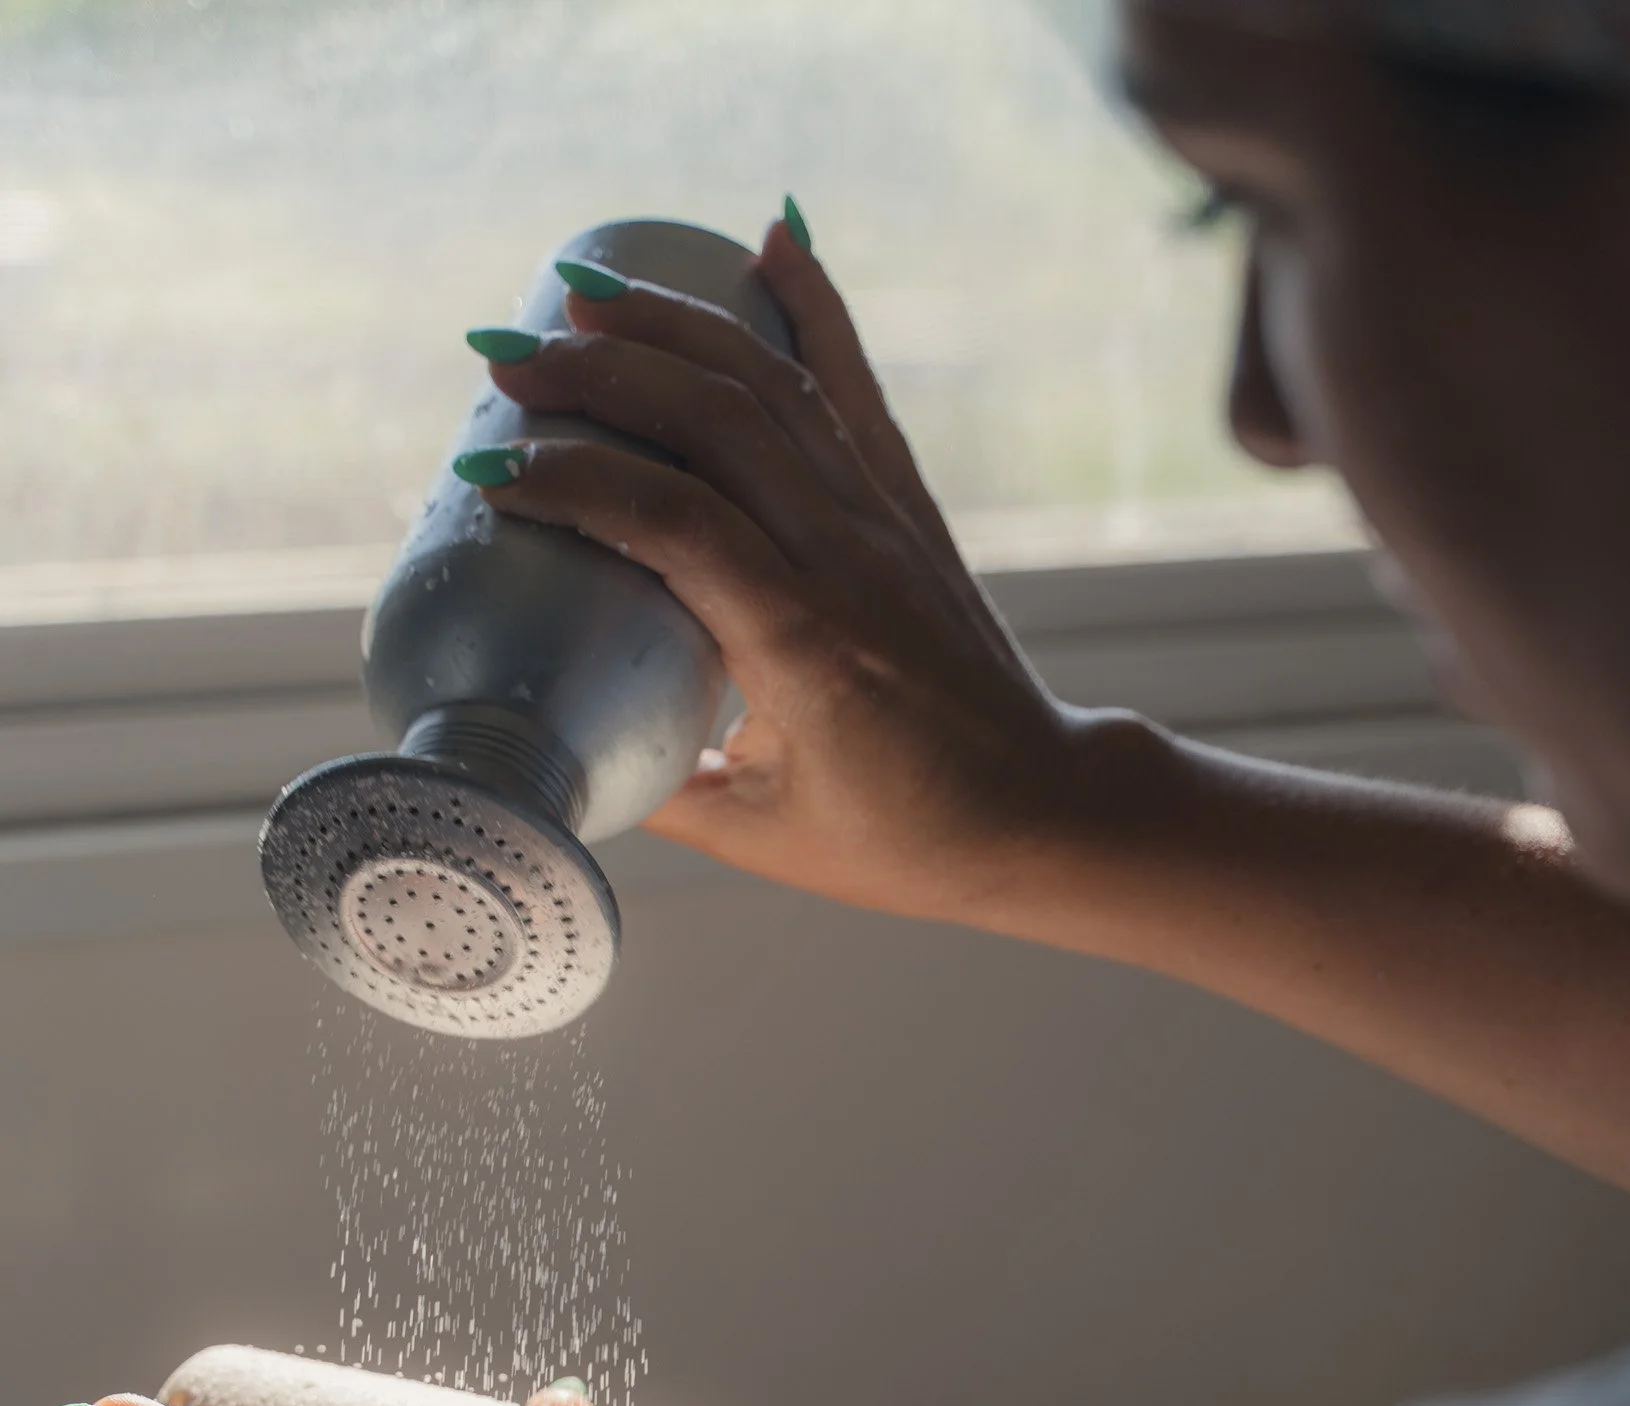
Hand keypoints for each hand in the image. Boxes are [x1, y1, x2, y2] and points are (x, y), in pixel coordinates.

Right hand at [470, 214, 1123, 922]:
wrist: (1040, 811)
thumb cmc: (904, 841)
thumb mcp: (760, 839)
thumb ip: (656, 794)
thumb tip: (559, 753)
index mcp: (801, 646)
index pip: (670, 522)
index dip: (571, 481)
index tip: (487, 473)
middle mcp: (846, 561)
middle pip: (713, 423)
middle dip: (600, 373)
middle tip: (509, 362)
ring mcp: (884, 523)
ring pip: (774, 386)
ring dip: (676, 326)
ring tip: (586, 292)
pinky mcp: (909, 510)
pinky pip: (856, 387)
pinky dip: (815, 305)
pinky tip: (771, 238)